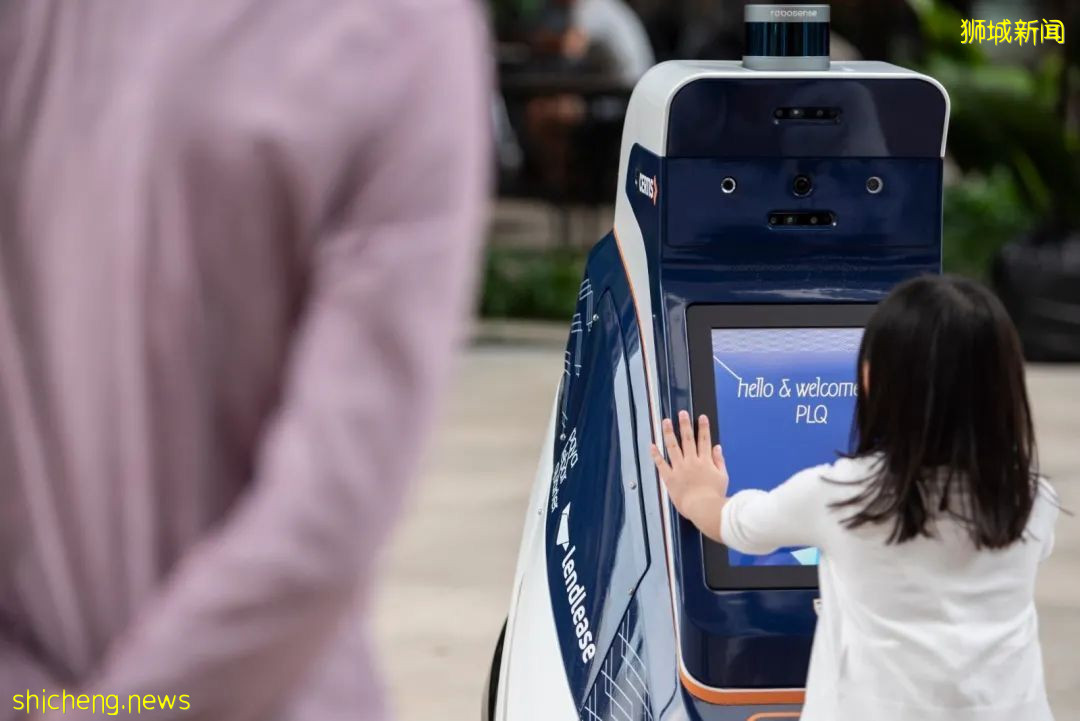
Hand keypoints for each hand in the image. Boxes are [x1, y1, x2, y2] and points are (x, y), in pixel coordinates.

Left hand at [650, 411, 729, 542]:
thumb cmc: (715, 495)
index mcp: (706, 461)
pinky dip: (656, 454)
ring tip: (666, 421)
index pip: (704, 440)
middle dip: (685, 425)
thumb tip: (717, 447)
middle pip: (688, 439)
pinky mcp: (670, 478)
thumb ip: (719, 461)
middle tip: (682, 413)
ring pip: (673, 447)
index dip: (703, 428)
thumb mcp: (723, 477)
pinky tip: (652, 445)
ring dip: (669, 433)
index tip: (701, 417)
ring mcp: (680, 468)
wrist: (703, 508)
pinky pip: (661, 464)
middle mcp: (692, 461)